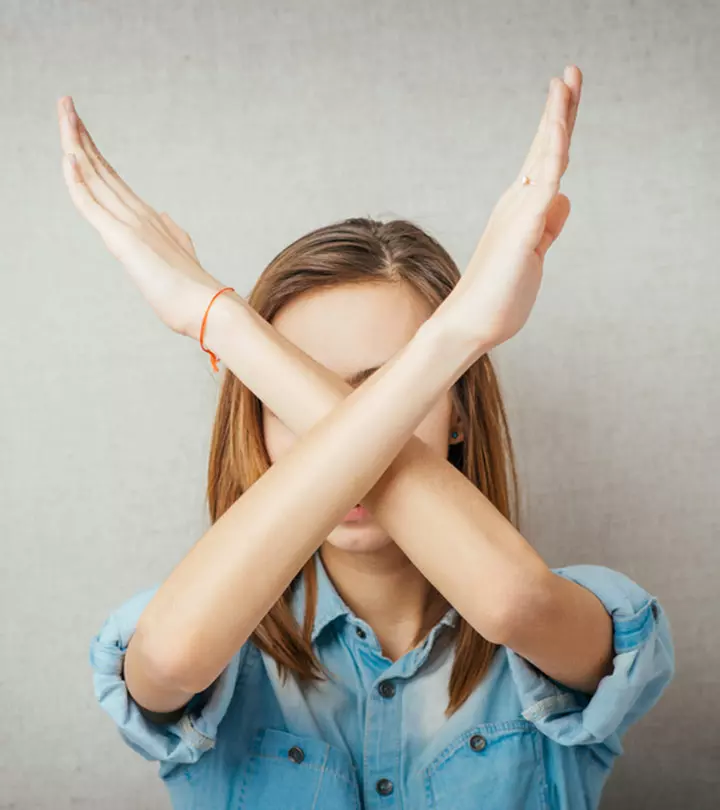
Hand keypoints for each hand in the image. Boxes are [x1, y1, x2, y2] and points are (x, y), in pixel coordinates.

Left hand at [57, 96, 227, 339]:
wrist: (208, 307)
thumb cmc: (193, 291)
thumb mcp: (179, 256)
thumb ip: (171, 233)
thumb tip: (165, 218)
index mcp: (146, 219)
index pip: (111, 178)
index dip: (93, 151)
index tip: (78, 126)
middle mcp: (138, 214)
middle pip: (100, 168)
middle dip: (80, 134)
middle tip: (65, 102)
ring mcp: (131, 224)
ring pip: (95, 177)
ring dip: (75, 144)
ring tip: (64, 112)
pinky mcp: (123, 240)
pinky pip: (93, 206)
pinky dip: (77, 182)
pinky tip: (67, 158)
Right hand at [436, 65, 581, 351]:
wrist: (469, 325)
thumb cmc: (497, 297)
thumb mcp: (533, 255)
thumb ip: (547, 226)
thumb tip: (564, 195)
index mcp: (520, 210)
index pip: (544, 162)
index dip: (557, 128)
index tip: (566, 97)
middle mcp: (516, 204)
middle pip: (543, 149)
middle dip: (559, 109)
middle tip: (569, 72)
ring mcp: (518, 214)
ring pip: (543, 158)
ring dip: (556, 118)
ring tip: (565, 83)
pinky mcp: (522, 231)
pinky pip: (542, 186)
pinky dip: (552, 154)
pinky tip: (560, 128)